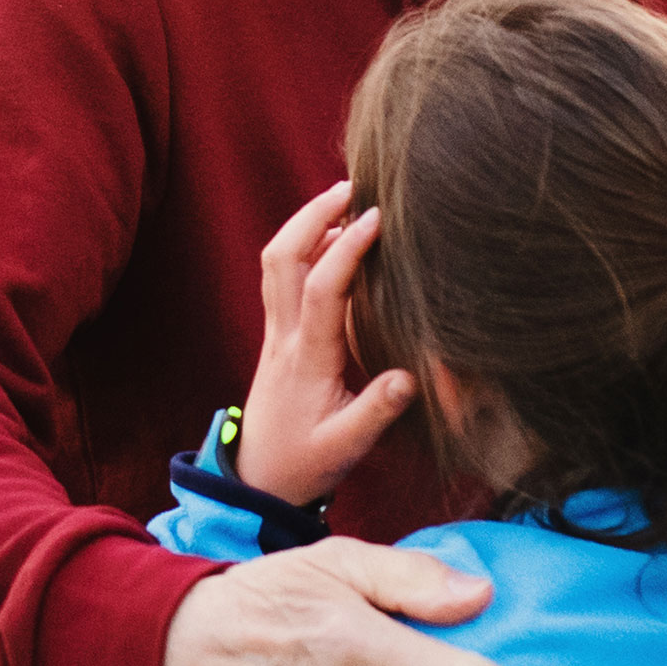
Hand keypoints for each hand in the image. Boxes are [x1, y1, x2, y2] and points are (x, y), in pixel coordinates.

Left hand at [238, 180, 412, 501]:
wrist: (256, 479)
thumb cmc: (303, 462)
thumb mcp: (346, 446)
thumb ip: (378, 411)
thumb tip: (411, 376)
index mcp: (307, 358)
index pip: (323, 289)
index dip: (347, 249)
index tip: (376, 217)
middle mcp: (285, 336)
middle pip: (282, 258)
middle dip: (312, 214)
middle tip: (351, 186)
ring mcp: (276, 333)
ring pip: (276, 262)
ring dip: (304, 224)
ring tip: (343, 200)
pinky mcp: (276, 336)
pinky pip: (280, 277)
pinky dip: (301, 247)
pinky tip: (330, 241)